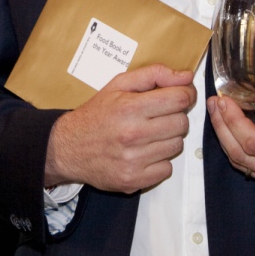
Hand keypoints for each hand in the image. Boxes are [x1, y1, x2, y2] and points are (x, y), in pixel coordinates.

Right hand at [44, 64, 195, 192]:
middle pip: (182, 124)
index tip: (179, 96)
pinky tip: (144, 153)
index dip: (185, 95)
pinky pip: (167, 169)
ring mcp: (133, 160)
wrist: (68, 148)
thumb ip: (154, 75)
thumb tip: (186, 77)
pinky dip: (159, 162)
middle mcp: (133, 134)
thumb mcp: (119, 85)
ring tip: (148, 135)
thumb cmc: (96, 115)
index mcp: (130, 107)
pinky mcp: (133, 180)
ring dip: (167, 139)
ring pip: (177, 146)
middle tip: (158, 117)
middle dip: (174, 117)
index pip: (180, 99)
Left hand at [207, 96, 254, 193]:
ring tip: (217, 112)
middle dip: (222, 128)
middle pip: (240, 156)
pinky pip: (248, 166)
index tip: (225, 101)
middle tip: (214, 103)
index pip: (254, 145)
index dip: (234, 123)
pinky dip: (234, 147)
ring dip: (224, 138)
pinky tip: (230, 127)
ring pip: (241, 164)